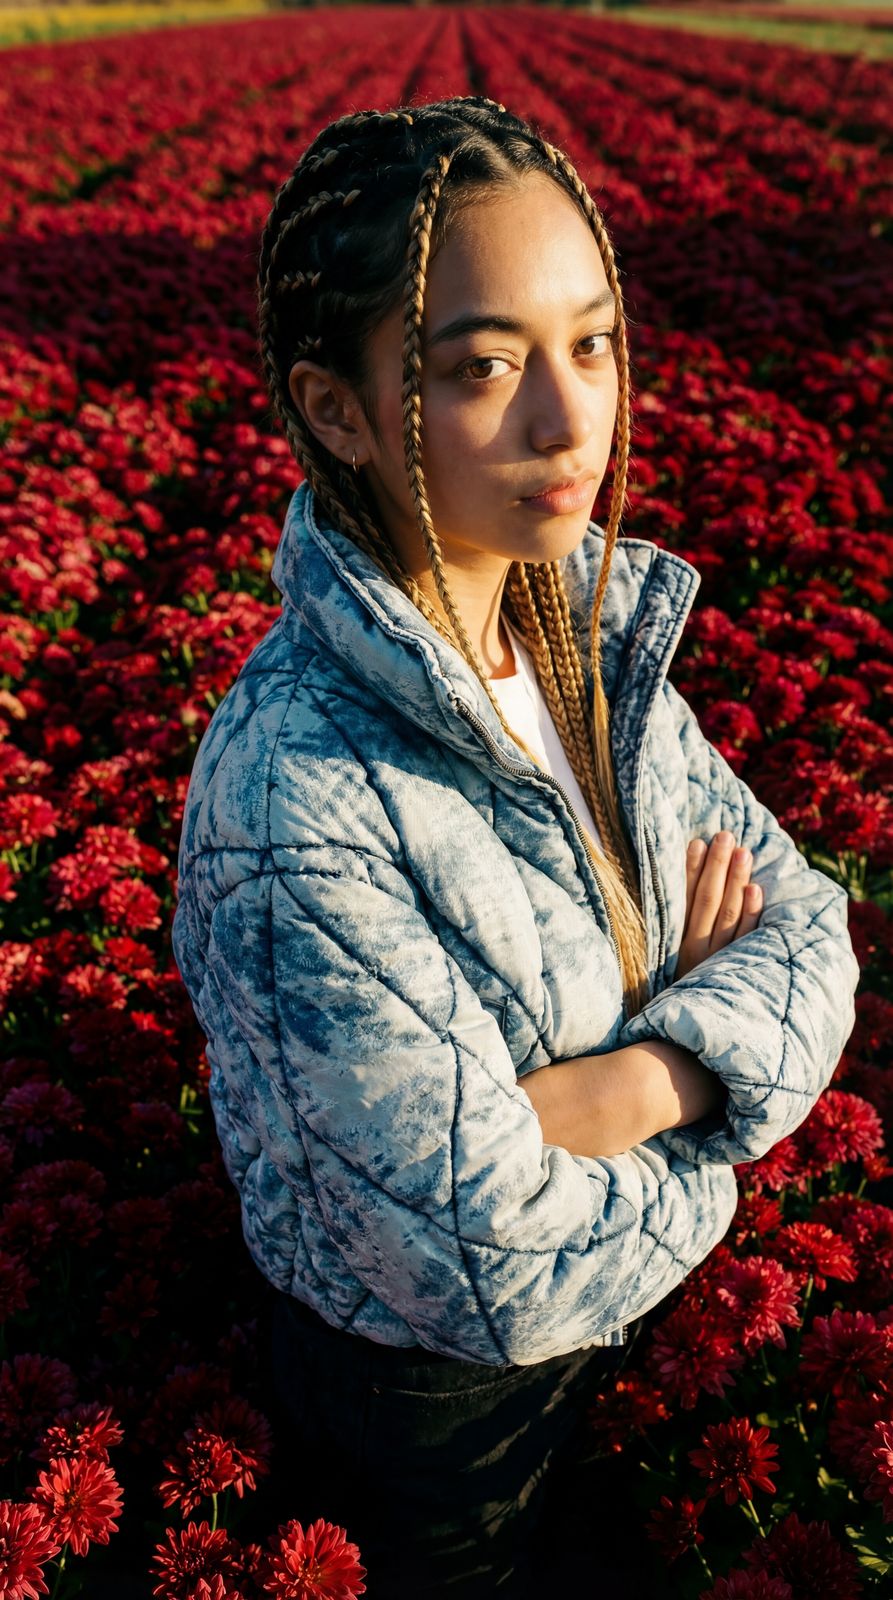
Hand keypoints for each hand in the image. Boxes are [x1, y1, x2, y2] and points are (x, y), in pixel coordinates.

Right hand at [676, 831, 762, 981]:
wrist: (688, 1032)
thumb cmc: (675, 991)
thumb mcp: (664, 961)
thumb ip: (672, 926)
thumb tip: (674, 885)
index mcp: (674, 943)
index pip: (683, 898)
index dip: (690, 870)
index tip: (697, 842)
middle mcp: (695, 950)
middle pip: (707, 900)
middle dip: (716, 866)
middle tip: (725, 836)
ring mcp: (717, 960)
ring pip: (728, 914)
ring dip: (735, 881)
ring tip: (743, 852)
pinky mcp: (737, 969)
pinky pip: (746, 938)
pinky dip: (751, 913)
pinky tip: (756, 890)